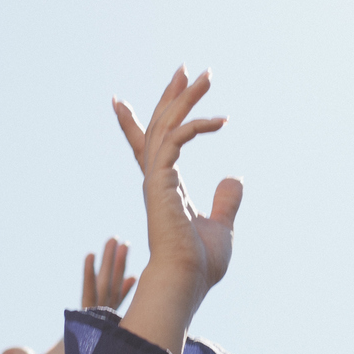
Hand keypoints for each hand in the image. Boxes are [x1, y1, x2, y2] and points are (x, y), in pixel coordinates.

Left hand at [3, 238, 138, 353]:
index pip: (96, 299)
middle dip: (113, 265)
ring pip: (105, 287)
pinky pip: (93, 296)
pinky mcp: (91, 327)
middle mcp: (92, 324)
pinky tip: (93, 257)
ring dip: (111, 264)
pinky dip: (92, 277)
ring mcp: (95, 324)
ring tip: (118, 241)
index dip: (106, 282)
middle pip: (105, 288)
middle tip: (119, 241)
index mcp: (81, 329)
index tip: (116, 268)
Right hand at [113, 69, 242, 353]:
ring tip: (205, 76)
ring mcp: (156, 179)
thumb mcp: (221, 226)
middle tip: (185, 70)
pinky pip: (175, 141)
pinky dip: (194, 126)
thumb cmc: (199, 264)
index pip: (149, 148)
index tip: (119, 102)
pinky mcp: (161, 181)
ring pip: (166, 126)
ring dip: (185, 98)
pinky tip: (219, 120)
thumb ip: (226, 202)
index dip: (134, 123)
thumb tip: (234, 178)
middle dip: (170, 97)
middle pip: (158, 126)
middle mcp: (155, 180)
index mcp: (163, 188)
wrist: (186, 282)